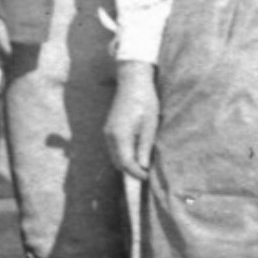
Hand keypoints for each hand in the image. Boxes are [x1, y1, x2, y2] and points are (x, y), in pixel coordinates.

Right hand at [105, 66, 157, 181]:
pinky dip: (124, 153)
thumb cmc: (145, 101)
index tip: (147, 177)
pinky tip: (136, 149)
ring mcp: (107, 131)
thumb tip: (143, 166)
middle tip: (147, 171)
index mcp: (120, 135)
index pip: (125, 164)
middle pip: (118, 162)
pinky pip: (114, 147)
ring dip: (127, 162)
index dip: (136, 173)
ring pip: (115, 156)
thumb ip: (144, 147)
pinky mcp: (109, 128)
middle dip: (131, 170)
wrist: (133, 81)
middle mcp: (109, 135)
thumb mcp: (150, 125)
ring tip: (143, 161)